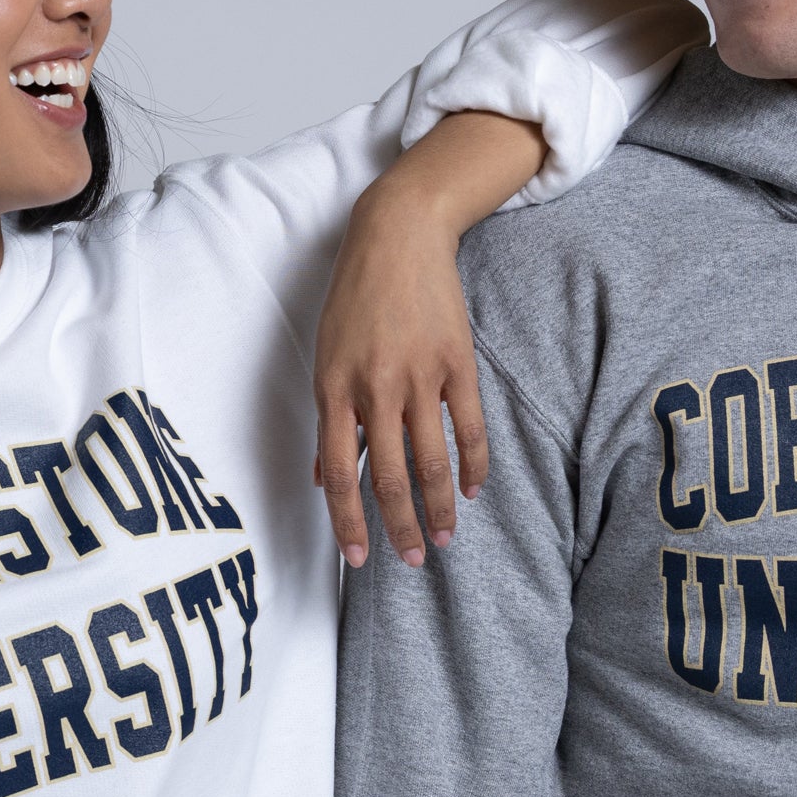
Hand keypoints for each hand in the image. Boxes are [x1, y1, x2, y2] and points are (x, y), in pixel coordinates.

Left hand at [313, 172, 490, 568]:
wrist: (396, 237)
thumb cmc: (353, 300)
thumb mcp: (324, 356)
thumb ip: (329, 420)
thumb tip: (322, 478)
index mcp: (334, 389)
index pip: (337, 472)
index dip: (348, 521)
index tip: (356, 559)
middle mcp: (375, 388)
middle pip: (387, 476)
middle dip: (399, 527)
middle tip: (411, 560)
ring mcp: (420, 377)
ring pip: (431, 461)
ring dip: (439, 508)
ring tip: (443, 539)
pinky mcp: (458, 363)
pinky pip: (468, 428)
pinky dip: (473, 466)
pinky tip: (474, 492)